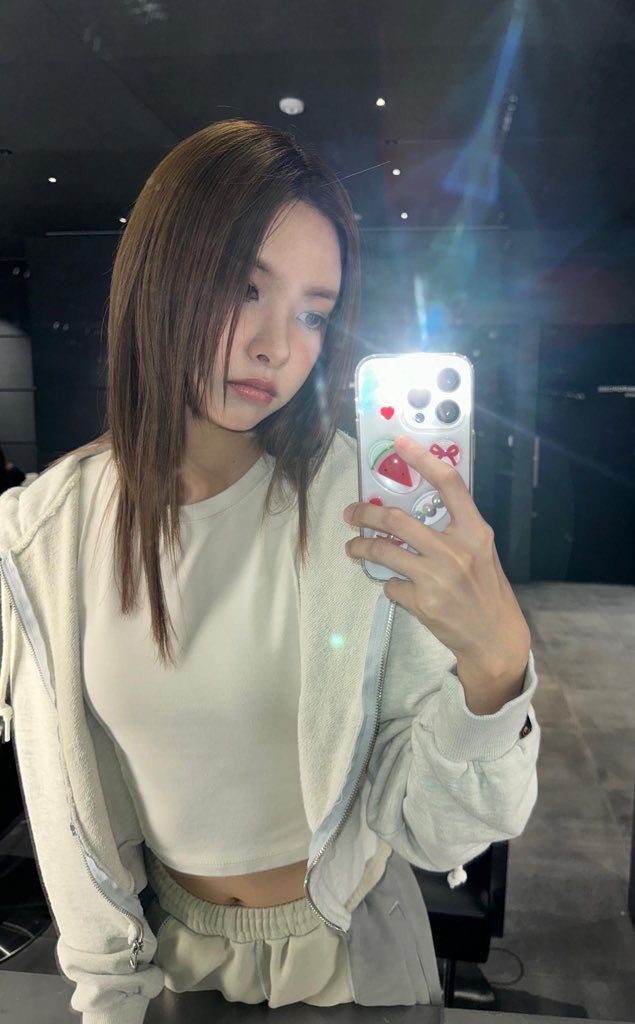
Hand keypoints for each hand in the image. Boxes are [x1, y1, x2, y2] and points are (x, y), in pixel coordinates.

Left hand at [343, 435, 529, 681]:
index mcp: (475, 532)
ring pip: (383, 550)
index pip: (449, 484)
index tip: (400, 443)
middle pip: (396, 519)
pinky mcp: (422, 602)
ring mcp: (437, 577)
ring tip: (353, 548)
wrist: (494, 638)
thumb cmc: (486, 590)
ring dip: (360, 547)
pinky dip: (389, 583)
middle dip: (365, 512)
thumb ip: (454, 530)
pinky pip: (391, 584)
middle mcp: (456, 550)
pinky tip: (397, 586)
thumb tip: (412, 509)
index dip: (423, 459)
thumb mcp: (480, 552)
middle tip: (351, 512)